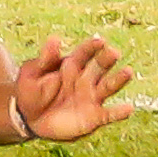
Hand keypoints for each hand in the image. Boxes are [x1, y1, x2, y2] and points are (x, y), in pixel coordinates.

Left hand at [15, 35, 134, 140]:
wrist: (28, 118)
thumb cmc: (30, 91)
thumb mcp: (33, 73)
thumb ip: (45, 59)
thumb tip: (55, 38)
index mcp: (70, 66)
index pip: (83, 54)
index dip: (91, 47)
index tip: (99, 41)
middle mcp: (84, 80)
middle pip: (99, 67)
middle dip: (106, 60)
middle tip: (114, 52)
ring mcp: (90, 98)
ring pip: (108, 87)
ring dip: (118, 80)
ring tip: (128, 72)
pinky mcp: (93, 116)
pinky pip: (109, 115)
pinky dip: (119, 112)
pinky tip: (129, 108)